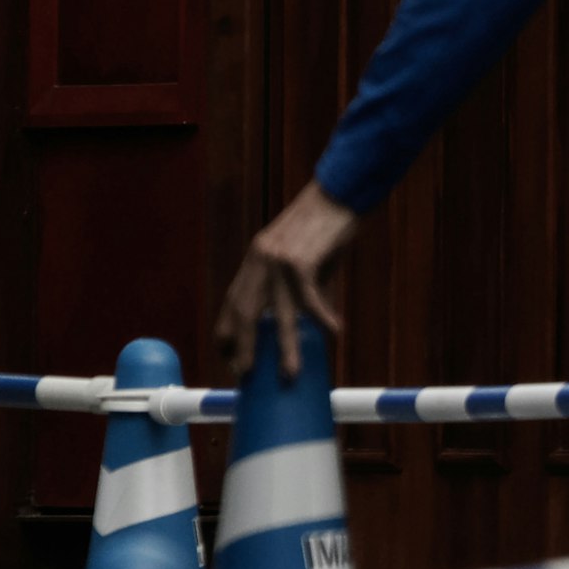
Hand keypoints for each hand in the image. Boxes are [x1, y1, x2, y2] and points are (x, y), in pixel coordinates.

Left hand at [215, 180, 356, 381]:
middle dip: (244, 348)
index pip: (232, 304)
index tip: (231, 360)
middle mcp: (261, 260)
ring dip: (284, 348)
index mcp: (255, 260)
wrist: (340, 193)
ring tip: (289, 375)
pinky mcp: (303, 258)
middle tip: (247, 375)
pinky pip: (310, 297)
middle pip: (245, 313)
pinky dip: (321, 317)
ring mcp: (279, 259)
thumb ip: (296, 288)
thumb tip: (305, 324)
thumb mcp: (301, 259)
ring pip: (279, 313)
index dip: (228, 334)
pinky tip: (333, 332)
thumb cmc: (324, 229)